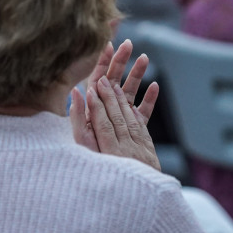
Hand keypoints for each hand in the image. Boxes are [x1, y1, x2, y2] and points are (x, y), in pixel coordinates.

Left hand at [70, 40, 159, 158]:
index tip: (107, 45)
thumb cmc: (90, 165)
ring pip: (129, 94)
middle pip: (114, 82)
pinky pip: (142, 113)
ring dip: (137, 76)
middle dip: (120, 63)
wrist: (109, 188)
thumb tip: (77, 91)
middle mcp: (106, 115)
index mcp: (91, 113)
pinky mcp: (134, 133)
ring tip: (145, 58)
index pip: (96, 81)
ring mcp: (121, 122)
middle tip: (128, 44)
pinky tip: (155, 86)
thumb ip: (78, 116)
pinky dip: (148, 100)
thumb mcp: (81, 139)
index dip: (101, 63)